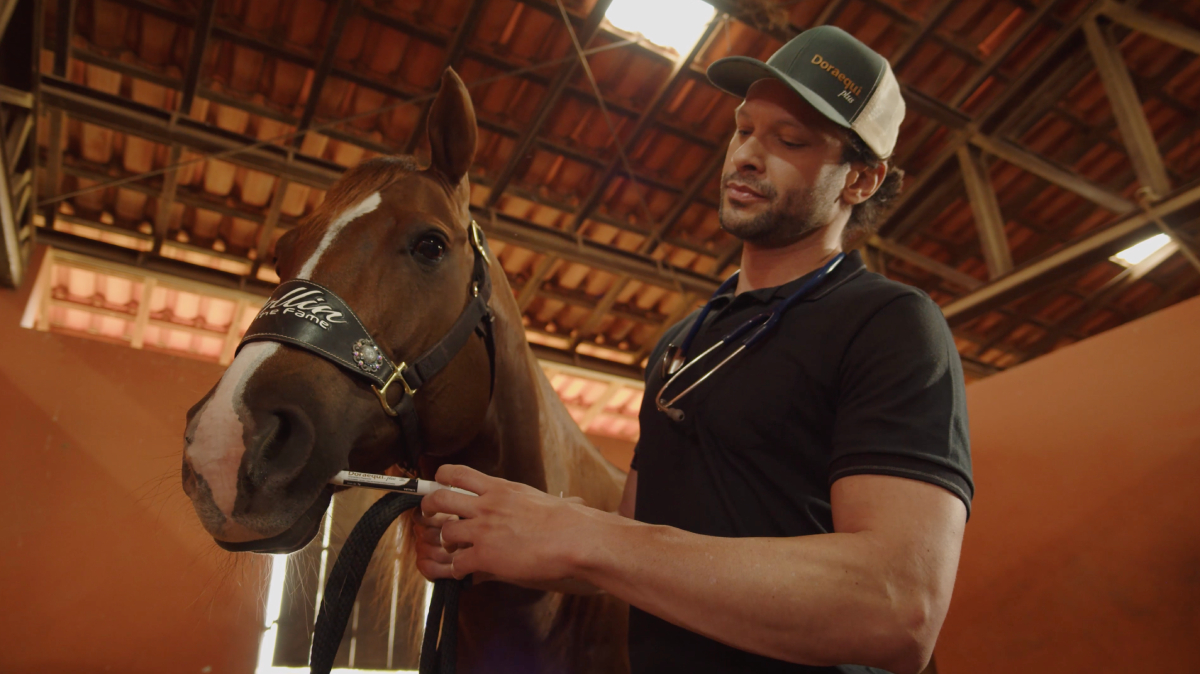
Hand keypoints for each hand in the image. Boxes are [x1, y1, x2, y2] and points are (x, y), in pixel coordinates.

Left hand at [420, 464, 595, 583]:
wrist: (574, 538)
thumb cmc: (565, 520)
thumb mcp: (533, 497)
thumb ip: (513, 497)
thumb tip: (513, 500)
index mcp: (499, 487)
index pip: (456, 473)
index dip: (441, 480)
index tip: (439, 486)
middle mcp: (486, 505)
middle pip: (439, 498)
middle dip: (428, 507)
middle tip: (429, 516)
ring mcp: (483, 530)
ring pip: (445, 531)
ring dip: (446, 542)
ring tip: (454, 549)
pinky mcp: (485, 555)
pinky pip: (457, 563)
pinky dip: (458, 569)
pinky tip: (466, 571)